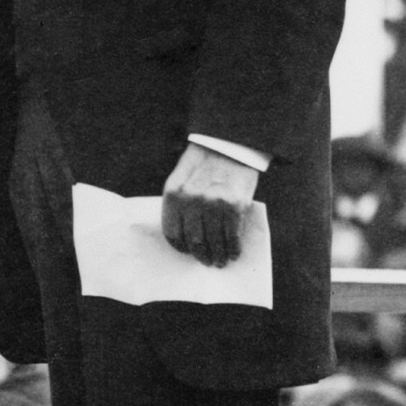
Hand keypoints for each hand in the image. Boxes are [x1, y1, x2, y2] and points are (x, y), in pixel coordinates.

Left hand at [161, 143, 257, 268]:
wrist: (231, 145)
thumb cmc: (205, 163)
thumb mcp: (182, 178)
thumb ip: (179, 204)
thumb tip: (184, 236)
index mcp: (174, 193)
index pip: (172, 232)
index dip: (180, 247)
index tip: (187, 252)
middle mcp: (191, 200)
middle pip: (193, 240)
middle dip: (201, 255)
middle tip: (207, 261)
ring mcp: (213, 204)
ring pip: (213, 241)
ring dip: (218, 256)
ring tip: (220, 261)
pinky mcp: (234, 206)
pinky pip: (232, 237)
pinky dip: (233, 249)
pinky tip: (233, 253)